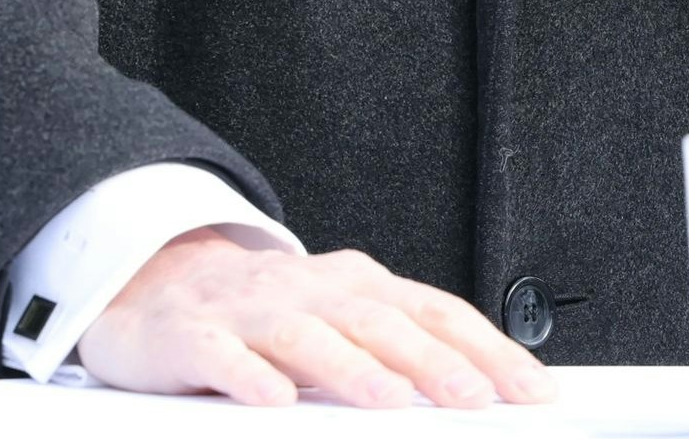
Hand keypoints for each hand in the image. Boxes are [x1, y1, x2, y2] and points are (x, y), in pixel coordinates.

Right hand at [73, 231, 558, 408]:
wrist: (155, 289)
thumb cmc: (264, 317)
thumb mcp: (340, 324)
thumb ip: (399, 351)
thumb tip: (482, 391)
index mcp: (355, 287)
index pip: (434, 312)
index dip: (486, 348)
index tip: (532, 391)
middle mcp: (309, 291)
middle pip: (379, 321)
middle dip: (432, 362)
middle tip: (476, 399)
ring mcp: (249, 311)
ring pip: (307, 336)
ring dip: (352, 368)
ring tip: (391, 401)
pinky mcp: (192, 337)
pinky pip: (222, 356)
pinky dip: (250, 376)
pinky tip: (274, 399)